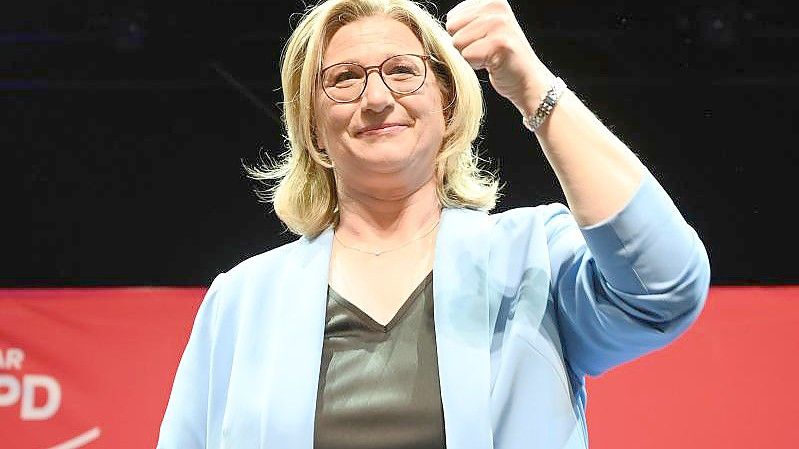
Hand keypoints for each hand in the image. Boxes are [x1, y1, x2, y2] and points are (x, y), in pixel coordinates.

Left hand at [445, 0, 552, 115]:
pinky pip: (467, 55)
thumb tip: (442, 22)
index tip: (483, 40)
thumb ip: (466, 19)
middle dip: (464, 45)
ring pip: (457, 42)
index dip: (462, 34)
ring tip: (489, 55)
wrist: (526, 78)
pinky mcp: (499, 43)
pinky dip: (476, 65)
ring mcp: (499, 23)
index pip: (452, 17)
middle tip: (485, 49)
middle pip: (452, 28)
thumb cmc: (500, 56)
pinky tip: (492, 63)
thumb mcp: (484, 27)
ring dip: (470, 55)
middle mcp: (496, 6)